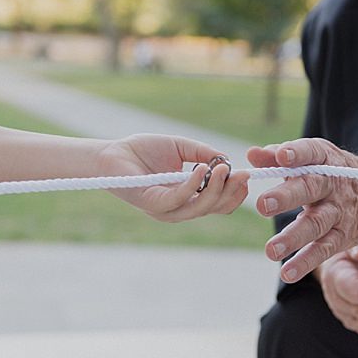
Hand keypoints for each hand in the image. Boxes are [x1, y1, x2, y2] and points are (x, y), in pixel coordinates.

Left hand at [99, 134, 248, 221]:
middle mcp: (179, 208)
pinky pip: (180, 198)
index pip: (219, 204)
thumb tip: (226, 160)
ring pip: (201, 207)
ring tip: (224, 168)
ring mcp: (167, 210)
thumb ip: (203, 153)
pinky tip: (202, 169)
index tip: (246, 175)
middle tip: (243, 173)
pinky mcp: (154, 204)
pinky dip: (194, 184)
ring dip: (217, 188)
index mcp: (188, 197)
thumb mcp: (181, 148)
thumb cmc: (143, 150)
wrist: (111, 153)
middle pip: (215, 208)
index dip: (235, 193)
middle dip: (232, 192)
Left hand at [247, 138, 357, 282]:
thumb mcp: (312, 159)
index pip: (311, 152)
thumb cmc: (332, 173)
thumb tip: (252, 155)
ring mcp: (339, 212)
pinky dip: (305, 262)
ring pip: (316, 224)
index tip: (281, 156)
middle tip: (262, 205)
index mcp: (324, 159)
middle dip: (286, 197)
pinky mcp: (342, 236)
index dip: (297, 153)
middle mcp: (333, 184)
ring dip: (293, 238)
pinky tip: (287, 273)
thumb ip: (279, 156)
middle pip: (310, 188)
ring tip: (271, 251)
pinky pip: (323, 250)